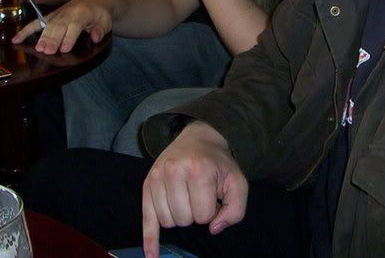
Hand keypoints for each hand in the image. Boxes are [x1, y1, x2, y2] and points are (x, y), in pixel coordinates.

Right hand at [11, 0, 113, 53]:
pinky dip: (25, 31)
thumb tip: (95, 37)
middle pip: (58, 27)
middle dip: (52, 39)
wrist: (92, 0)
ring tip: (37, 49)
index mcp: (82, 13)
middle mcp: (67, 13)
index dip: (69, 37)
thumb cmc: (99, 14)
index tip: (64, 48)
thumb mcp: (106, 21)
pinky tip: (15, 40)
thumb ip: (101, 29)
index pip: (75, 26)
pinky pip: (35, 23)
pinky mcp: (48, 18)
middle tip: (46, 51)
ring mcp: (56, 15)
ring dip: (41, 37)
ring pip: (47, 26)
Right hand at [142, 123, 247, 257]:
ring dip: (180, 217)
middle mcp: (174, 172)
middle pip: (184, 219)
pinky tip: (151, 255)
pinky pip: (146, 218)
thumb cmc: (218, 164)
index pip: (203, 215)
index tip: (213, 198)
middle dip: (195, 214)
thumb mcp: (237, 182)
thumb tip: (213, 228)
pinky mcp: (147, 184)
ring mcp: (157, 177)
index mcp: (198, 170)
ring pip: (167, 221)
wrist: (198, 138)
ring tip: (187, 198)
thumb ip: (235, 210)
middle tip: (200, 196)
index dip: (211, 212)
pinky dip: (149, 239)